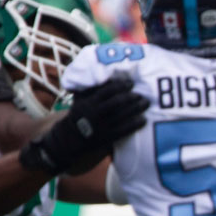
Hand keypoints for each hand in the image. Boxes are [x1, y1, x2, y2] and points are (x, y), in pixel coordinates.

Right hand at [19, 76, 149, 176]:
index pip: (107, 91)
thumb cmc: (78, 115)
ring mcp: (102, 126)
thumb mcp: (80, 100)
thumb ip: (91, 89)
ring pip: (122, 115)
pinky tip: (143, 120)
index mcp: (88, 102)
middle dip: (132, 97)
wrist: (69, 138)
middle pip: (117, 103)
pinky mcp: (107, 137)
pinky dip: (135, 124)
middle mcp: (95, 113)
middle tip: (142, 94)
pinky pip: (124, 130)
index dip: (121, 86)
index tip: (131, 84)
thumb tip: (107, 76)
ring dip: (136, 109)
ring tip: (145, 104)